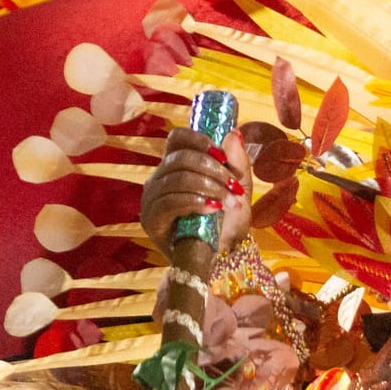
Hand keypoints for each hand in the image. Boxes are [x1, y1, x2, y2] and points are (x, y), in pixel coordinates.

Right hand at [140, 127, 251, 258]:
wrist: (221, 256)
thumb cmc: (227, 220)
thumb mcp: (239, 188)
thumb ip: (238, 162)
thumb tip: (232, 133)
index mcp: (176, 166)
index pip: (177, 139)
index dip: (197, 139)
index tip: (221, 153)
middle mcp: (159, 179)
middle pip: (180, 158)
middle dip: (213, 169)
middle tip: (234, 185)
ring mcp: (152, 199)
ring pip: (177, 178)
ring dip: (209, 187)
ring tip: (229, 201)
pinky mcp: (151, 220)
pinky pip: (170, 201)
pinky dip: (196, 202)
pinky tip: (213, 209)